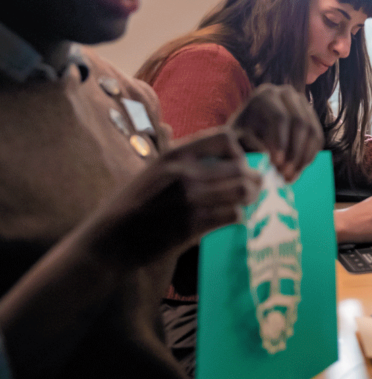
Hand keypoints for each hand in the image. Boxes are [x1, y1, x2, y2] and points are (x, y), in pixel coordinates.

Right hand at [88, 129, 260, 268]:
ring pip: (242, 190)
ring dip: (251, 197)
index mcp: (175, 154)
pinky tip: (233, 219)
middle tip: (255, 186)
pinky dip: (238, 217)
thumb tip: (224, 158)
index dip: (240, 150)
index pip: (226, 137)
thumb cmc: (132, 205)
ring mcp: (190, 199)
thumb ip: (184, 162)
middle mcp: (184, 173)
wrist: (109, 241)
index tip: (240, 163)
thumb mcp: (154, 170)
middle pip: (241, 167)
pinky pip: (233, 215)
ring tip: (249, 201)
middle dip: (253, 177)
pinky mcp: (193, 225)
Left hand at [230, 83, 322, 181]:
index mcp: (266, 95)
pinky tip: (297, 170)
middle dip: (294, 152)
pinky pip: (318, 138)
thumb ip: (247, 144)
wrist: (250, 133)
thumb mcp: (237, 139)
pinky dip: (309, 156)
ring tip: (289, 176)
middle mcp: (288, 94)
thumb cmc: (239, 137)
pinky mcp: (312, 119)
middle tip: (285, 174)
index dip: (280, 142)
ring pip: (312, 132)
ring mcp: (303, 105)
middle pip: (299, 123)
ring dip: (303, 157)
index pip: (280, 117)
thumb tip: (265, 153)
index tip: (276, 164)